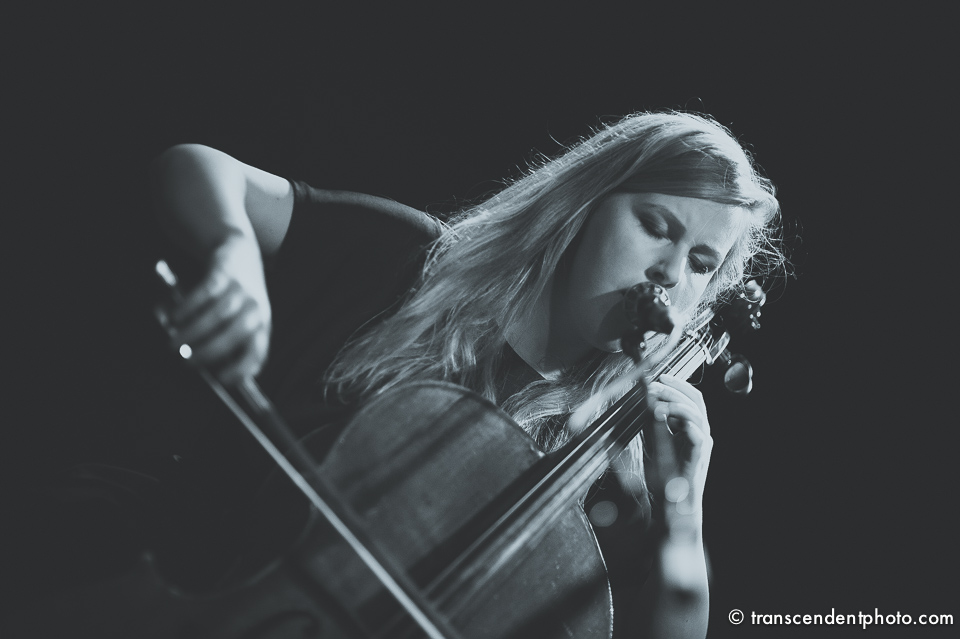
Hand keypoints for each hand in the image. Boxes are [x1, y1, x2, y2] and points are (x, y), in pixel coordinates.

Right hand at [157, 238, 271, 384]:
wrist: (241, 255)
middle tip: (185, 362)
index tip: (220, 379)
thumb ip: (231, 346)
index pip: (257, 353)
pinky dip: (188, 308)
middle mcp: (256, 310)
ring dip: (193, 332)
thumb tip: (208, 370)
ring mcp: (241, 290)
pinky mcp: (224, 273)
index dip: (241, 369)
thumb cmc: (237, 300)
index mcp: (262, 328)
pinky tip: (175, 318)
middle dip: (207, 351)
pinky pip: (205, 293)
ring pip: (218, 315)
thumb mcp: (242, 324)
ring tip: (174, 344)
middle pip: (234, 335)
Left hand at [646, 374, 712, 518]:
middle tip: (655, 386)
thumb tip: (643, 400)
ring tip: (657, 404)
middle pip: (696, 400)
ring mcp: (702, 444)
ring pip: (697, 413)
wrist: (672, 505)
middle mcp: (700, 432)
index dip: (676, 384)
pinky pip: (698, 435)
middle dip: (675, 388)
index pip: (690, 397)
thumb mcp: (652, 442)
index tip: (658, 377)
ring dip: (676, 404)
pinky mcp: (699, 456)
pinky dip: (686, 424)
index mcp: (690, 427)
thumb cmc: (664, 477)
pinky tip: (670, 421)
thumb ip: (651, 422)